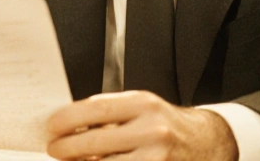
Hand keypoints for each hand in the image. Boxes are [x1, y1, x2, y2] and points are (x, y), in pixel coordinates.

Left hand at [46, 91, 238, 160]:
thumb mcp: (142, 108)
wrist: (206, 143)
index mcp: (144, 104)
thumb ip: (110, 114)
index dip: (67, 119)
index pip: (95, 110)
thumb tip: (69, 124)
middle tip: (55, 148)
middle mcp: (152, 131)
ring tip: (73, 160)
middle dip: (67, 148)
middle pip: (94, 143)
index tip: (52, 126)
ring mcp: (156, 158)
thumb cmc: (166, 124)